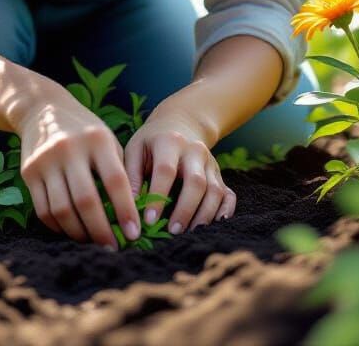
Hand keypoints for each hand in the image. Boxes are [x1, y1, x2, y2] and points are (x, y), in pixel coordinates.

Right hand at [13, 84, 142, 248]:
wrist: (41, 109)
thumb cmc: (85, 131)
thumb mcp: (106, 140)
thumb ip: (119, 171)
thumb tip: (133, 215)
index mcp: (96, 139)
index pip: (115, 181)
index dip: (126, 210)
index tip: (134, 234)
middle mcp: (68, 149)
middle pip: (86, 200)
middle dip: (101, 230)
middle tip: (113, 248)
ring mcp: (45, 161)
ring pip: (62, 210)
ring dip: (79, 233)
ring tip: (93, 242)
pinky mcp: (28, 172)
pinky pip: (43, 210)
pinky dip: (58, 227)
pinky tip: (71, 231)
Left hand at [123, 104, 235, 234]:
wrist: (180, 123)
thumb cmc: (152, 142)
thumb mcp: (136, 148)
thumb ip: (131, 175)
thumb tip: (130, 207)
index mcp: (170, 142)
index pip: (166, 170)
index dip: (158, 196)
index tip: (149, 220)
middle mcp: (195, 150)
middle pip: (196, 182)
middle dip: (185, 209)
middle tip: (172, 231)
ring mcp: (210, 163)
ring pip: (214, 191)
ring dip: (204, 215)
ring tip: (188, 233)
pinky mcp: (219, 174)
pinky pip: (228, 195)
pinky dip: (225, 211)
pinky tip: (214, 226)